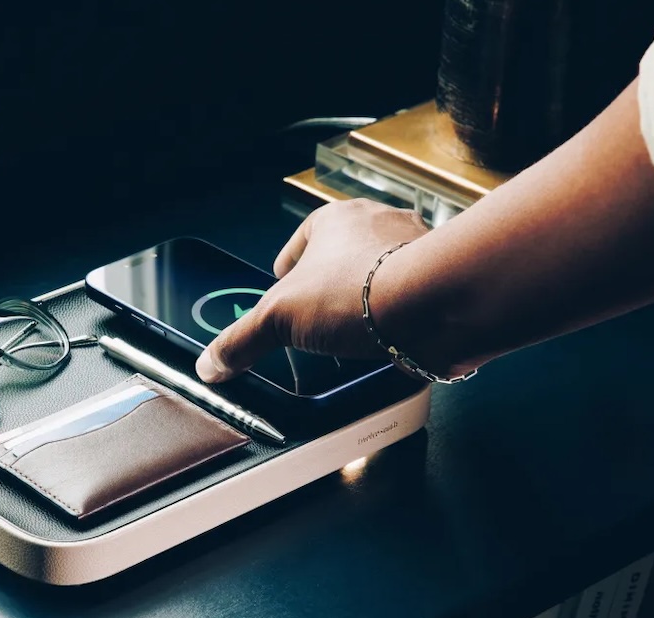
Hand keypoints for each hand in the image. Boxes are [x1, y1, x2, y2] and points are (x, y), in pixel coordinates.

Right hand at [195, 198, 430, 382]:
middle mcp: (379, 223)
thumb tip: (211, 363)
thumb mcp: (279, 319)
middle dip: (332, 283)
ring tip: (356, 329)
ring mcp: (415, 248)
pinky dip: (402, 312)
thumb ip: (242, 340)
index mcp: (336, 219)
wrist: (434, 304)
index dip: (290, 268)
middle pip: (345, 254)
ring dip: (370, 295)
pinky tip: (392, 337)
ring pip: (383, 269)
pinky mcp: (442, 277)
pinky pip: (415, 292)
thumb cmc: (357, 292)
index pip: (303, 240)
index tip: (285, 287)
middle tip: (319, 314)